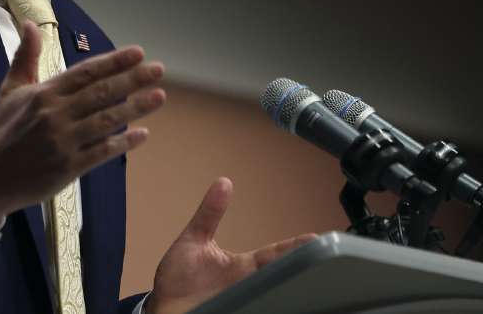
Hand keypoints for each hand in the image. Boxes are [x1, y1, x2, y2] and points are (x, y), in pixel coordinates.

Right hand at [0, 21, 165, 225]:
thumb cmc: (2, 130)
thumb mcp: (10, 89)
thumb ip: (25, 57)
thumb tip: (31, 24)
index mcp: (44, 93)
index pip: (85, 72)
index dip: (113, 62)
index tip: (138, 53)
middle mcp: (55, 114)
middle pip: (101, 93)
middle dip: (132, 80)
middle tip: (158, 70)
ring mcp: (63, 141)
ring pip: (106, 120)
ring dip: (135, 108)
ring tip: (159, 96)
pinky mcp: (69, 167)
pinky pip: (102, 152)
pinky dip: (123, 142)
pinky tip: (142, 134)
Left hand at [148, 178, 317, 313]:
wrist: (162, 307)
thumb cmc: (178, 278)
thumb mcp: (194, 239)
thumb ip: (210, 213)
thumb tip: (223, 182)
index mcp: (243, 266)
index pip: (275, 254)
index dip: (294, 247)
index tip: (315, 238)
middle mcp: (247, 285)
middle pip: (280, 274)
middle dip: (299, 268)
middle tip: (320, 259)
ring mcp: (243, 300)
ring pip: (273, 294)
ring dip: (285, 288)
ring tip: (303, 281)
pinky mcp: (236, 310)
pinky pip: (255, 307)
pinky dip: (264, 304)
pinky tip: (273, 301)